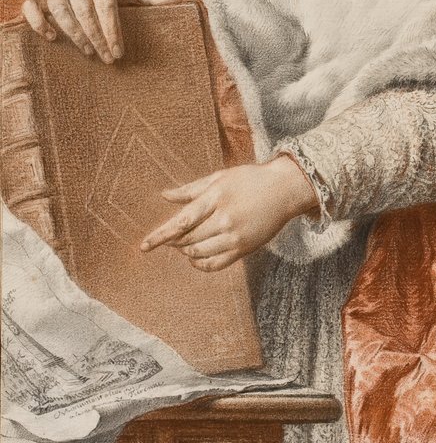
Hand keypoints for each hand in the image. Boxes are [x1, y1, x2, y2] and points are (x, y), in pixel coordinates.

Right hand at [22, 0, 181, 62]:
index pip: (106, 5)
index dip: (113, 30)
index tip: (119, 52)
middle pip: (84, 11)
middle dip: (96, 37)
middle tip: (107, 59)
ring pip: (60, 11)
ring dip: (73, 34)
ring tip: (88, 52)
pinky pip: (32, 7)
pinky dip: (37, 22)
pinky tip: (51, 38)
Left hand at [140, 155, 319, 270]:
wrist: (285, 190)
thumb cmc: (250, 179)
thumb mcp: (220, 177)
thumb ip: (191, 189)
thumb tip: (164, 196)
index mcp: (217, 197)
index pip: (182, 221)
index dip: (161, 235)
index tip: (144, 246)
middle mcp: (226, 218)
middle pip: (188, 239)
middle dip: (174, 241)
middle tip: (170, 237)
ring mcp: (236, 236)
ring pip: (199, 253)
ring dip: (186, 251)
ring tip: (185, 243)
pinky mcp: (244, 249)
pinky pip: (215, 265)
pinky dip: (200, 264)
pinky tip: (196, 257)